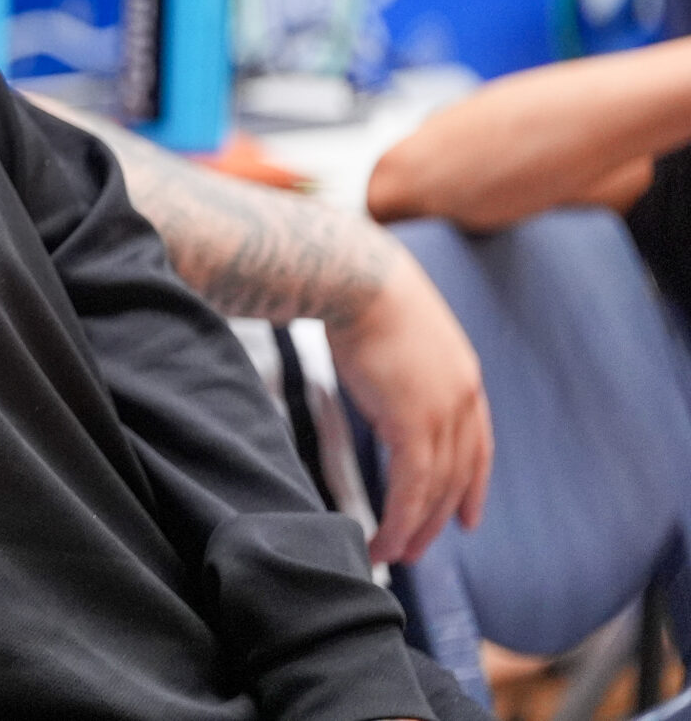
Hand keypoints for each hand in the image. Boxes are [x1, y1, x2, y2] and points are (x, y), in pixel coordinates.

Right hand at [326, 247, 492, 564]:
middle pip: (457, 474)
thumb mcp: (398, 330)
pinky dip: (399, 519)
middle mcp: (462, 398)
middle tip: (420, 548)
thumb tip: (376, 369)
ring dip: (415, 527)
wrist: (357, 278)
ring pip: (434, 488)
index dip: (471, 484)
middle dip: (438, 516)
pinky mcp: (413, 424)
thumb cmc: (362, 292)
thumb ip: (399, 362)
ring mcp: (442, 413)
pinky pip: (411, 487)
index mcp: (461, 375)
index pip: (476, 444)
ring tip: (396, 556)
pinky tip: (385, 540)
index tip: (467, 516)